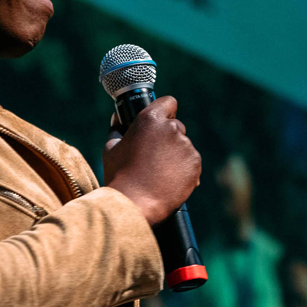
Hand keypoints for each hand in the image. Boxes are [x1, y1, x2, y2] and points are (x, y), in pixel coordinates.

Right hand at [103, 96, 201, 225]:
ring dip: (176, 155)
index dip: (165, 110)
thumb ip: (117, 130)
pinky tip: (170, 181)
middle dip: (167, 137)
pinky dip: (184, 170)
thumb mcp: (111, 149)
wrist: (135, 204)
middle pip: (176, 126)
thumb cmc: (119, 176)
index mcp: (151, 119)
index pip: (168, 102)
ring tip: (160, 173)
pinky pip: (191, 162)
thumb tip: (117, 119)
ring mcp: (186, 146)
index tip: (161, 121)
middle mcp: (172, 128)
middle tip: (154, 156)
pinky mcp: (195, 164)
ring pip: (183, 146)